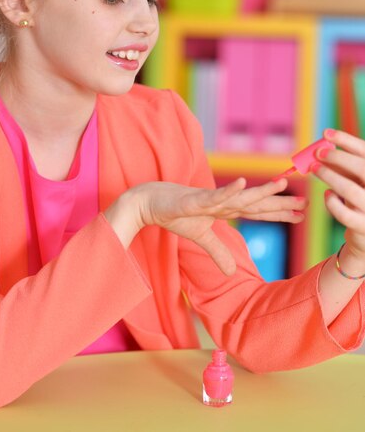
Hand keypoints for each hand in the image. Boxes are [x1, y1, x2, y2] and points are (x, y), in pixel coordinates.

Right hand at [106, 177, 305, 275]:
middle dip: (280, 204)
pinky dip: (228, 190)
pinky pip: (213, 195)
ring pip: (239, 197)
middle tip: (305, 203)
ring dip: (260, 191)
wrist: (148, 202)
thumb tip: (230, 272)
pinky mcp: (194, 199)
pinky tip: (242, 182)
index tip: (301, 214)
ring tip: (282, 184)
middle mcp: (222, 201)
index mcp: (225, 209)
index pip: (257, 212)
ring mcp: (209, 198)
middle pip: (255, 204)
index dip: (278, 213)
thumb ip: (217, 251)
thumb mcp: (199, 236)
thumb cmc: (174, 214)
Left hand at [314, 129, 364, 261]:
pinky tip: (327, 194)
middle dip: (338, 158)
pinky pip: (343, 213)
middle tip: (318, 153)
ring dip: (329, 176)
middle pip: (362, 168)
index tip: (326, 133)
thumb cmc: (361, 196)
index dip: (347, 140)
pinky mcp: (363, 226)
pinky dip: (331, 201)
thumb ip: (345, 165)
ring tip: (315, 168)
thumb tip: (323, 148)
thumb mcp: (356, 178)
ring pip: (350, 190)